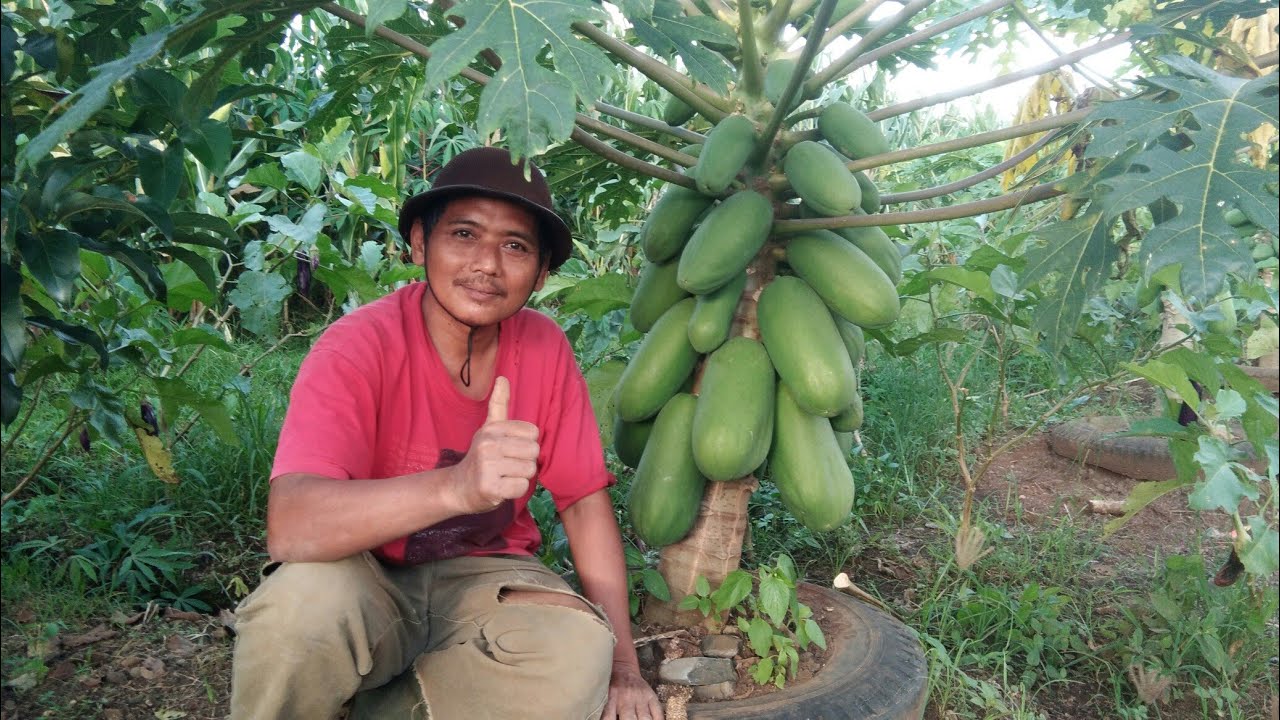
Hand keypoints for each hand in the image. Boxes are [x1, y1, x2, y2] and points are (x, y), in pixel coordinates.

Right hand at [448, 376, 538, 512]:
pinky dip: (515, 490)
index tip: (510, 450)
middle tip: (507, 466)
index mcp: (492, 428)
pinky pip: (521, 487)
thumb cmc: (481, 456)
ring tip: (503, 476)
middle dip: (525, 461)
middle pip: (533, 451)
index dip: (526, 444)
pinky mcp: (489, 487)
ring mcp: (487, 466)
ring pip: (529, 470)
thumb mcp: (488, 428)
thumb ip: (499, 404)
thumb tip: (503, 378)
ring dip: (520, 477)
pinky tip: (501, 488)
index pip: (533, 432)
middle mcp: (488, 444)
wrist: (458, 487)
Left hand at [602, 662, 663, 719]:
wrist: (623, 669)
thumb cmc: (613, 687)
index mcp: (612, 700)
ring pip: (645, 718)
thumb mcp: (607, 697)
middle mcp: (626, 699)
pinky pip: (658, 712)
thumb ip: (608, 711)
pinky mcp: (651, 696)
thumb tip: (610, 719)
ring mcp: (641, 698)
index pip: (609, 718)